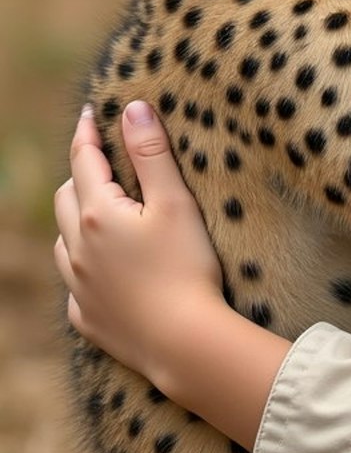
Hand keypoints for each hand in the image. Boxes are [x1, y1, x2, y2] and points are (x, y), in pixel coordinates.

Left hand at [54, 101, 224, 385]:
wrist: (185, 343)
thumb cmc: (186, 267)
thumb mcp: (175, 202)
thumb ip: (151, 153)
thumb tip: (132, 108)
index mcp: (97, 215)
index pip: (83, 160)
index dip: (86, 132)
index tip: (90, 113)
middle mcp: (77, 249)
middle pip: (66, 198)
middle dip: (81, 175)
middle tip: (105, 165)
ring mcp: (79, 288)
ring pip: (63, 242)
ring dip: (77, 222)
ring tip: (102, 216)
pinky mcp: (88, 319)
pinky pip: (75, 285)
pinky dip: (85, 268)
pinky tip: (106, 271)